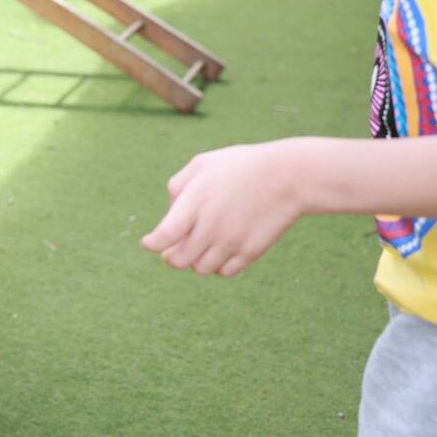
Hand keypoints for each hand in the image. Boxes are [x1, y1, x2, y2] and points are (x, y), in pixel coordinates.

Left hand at [140, 140, 311, 276]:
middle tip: (174, 248)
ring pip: (201, 269)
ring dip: (195, 261)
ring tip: (201, 244)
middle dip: (171, 256)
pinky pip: (224, 272)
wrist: (287, 176)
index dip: (153, 244)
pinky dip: (217, 266)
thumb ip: (178, 187)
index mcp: (196, 201)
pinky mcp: (250, 252)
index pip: (166, 234)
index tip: (149, 244)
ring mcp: (232, 241)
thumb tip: (168, 213)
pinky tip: (220, 250)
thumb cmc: (240, 166)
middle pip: (179, 260)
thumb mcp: (203, 164)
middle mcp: (212, 226)